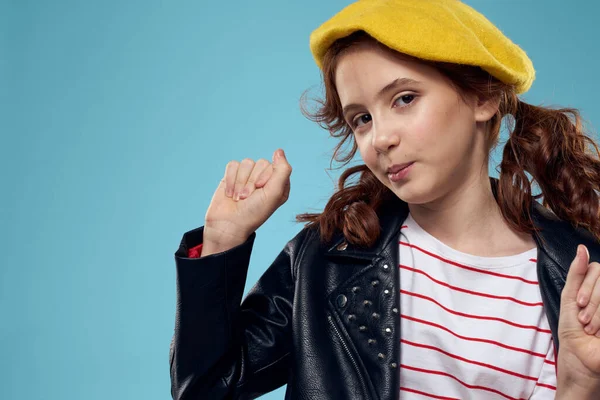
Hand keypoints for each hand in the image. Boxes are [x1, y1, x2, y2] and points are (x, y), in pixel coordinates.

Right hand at [203, 149, 291, 253]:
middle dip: (251, 181)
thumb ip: (282, 170)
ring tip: (239, 198)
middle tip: (248, 198)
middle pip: (260, 162)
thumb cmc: (254, 213)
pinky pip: (232, 165)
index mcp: (278, 184)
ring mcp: (248, 177)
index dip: (264, 177)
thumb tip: (279, 151)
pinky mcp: (232, 176)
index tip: (260, 191)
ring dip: (240, 182)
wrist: (228, 225)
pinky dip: (230, 180)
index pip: (274, 165)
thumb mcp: (274, 193)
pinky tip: (230, 194)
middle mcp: (264, 179)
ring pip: (246, 163)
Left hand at [556, 244, 599, 397]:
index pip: (596, 268)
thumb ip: (576, 273)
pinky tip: (599, 332)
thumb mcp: (569, 298)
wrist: (580, 358)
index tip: (578, 304)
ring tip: (591, 328)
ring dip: (598, 312)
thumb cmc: (572, 331)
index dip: (587, 285)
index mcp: (595, 286)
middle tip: (584, 318)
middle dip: (591, 300)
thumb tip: (581, 247)